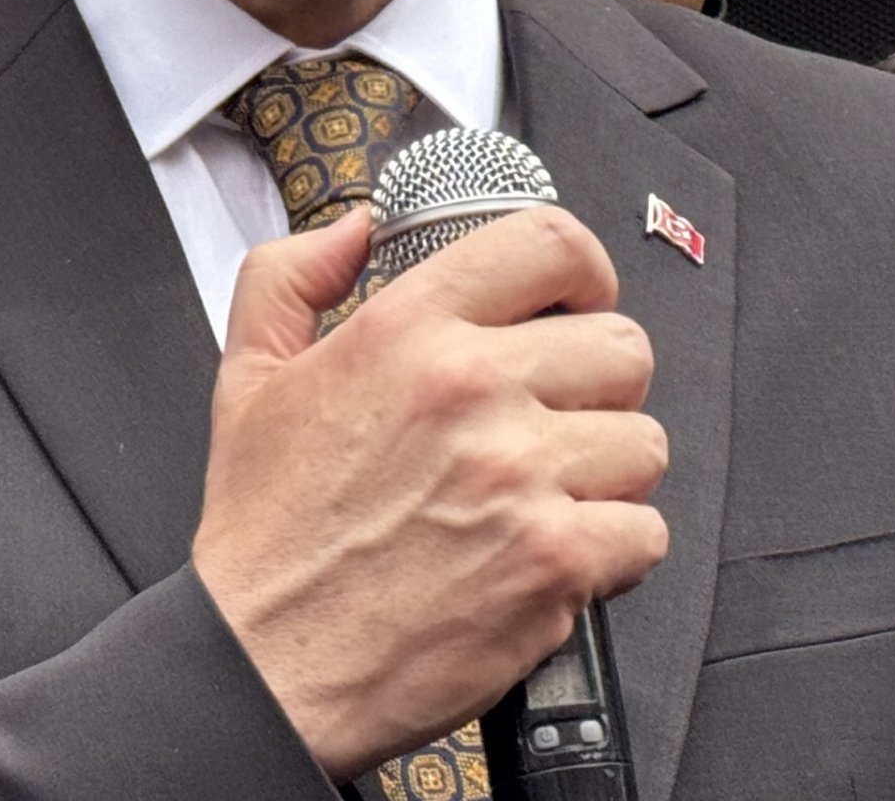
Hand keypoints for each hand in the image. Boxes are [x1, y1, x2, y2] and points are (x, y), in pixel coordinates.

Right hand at [192, 208, 668, 777]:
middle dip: (600, 386)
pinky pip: (647, 533)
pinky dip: (615, 553)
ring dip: (609, 475)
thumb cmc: (264, 535)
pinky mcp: (554, 561)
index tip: (581, 302)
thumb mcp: (247, 378)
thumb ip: (293, 278)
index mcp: (407, 331)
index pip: (548, 243)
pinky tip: (555, 557)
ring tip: (549, 498)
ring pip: (645, 442)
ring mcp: (522, 475)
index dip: (585, 270)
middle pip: (621, 348)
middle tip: (558, 422)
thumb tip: (356, 228)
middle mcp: (472, 389)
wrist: (264, 665)